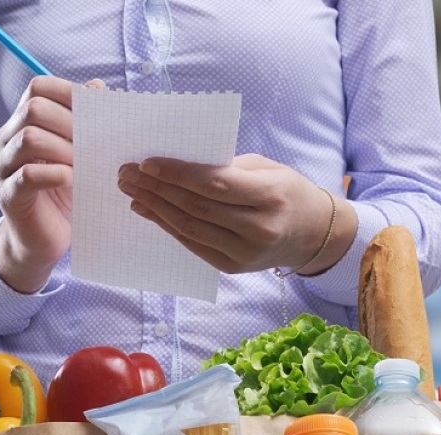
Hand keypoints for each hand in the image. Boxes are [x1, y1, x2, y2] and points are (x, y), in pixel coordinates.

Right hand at [0, 76, 104, 292]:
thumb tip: (97, 87)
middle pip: (32, 108)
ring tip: (82, 164)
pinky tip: (71, 180)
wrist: (42, 241)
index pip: (37, 89)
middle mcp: (7, 141)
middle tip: (92, 142)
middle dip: (69, 121)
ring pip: (29, 138)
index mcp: (22, 125)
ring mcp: (4, 169)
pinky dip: (54, 174)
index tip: (95, 108)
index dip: (67, 92)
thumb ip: (83, 122)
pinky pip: (27, 176)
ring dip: (63, 148)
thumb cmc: (63, 195)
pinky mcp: (9, 196)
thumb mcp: (77, 155)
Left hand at [117, 154, 350, 274]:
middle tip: (128, 174)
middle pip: (197, 207)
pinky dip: (167, 226)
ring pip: (190, 228)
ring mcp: (245, 252)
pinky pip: (192, 244)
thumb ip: (226, 167)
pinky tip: (147, 210)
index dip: (178, 174)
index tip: (148, 163)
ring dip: (155, 208)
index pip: (215, 184)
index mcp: (271, 195)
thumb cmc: (285, 191)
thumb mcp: (266, 168)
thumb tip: (177, 164)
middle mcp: (259, 228)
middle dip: (157, 189)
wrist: (312, 233)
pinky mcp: (233, 267)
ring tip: (131, 190)